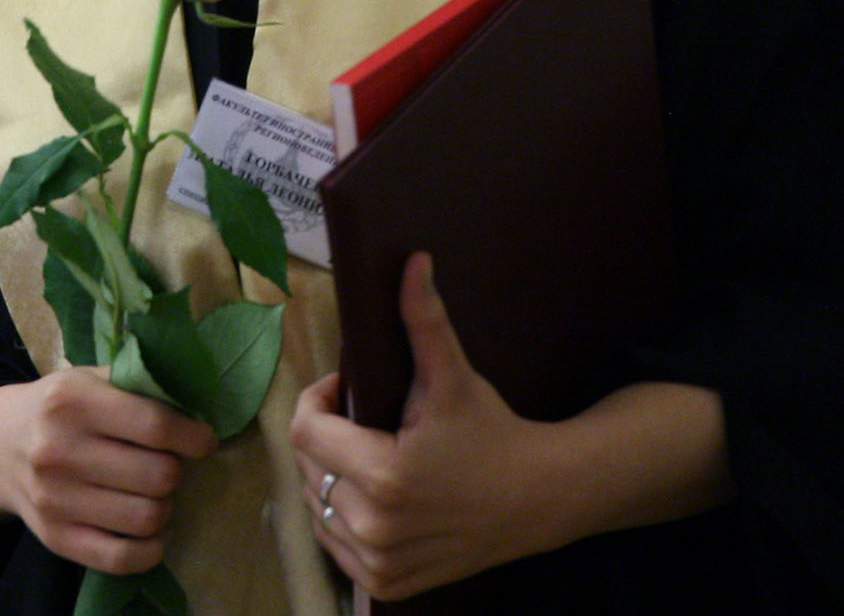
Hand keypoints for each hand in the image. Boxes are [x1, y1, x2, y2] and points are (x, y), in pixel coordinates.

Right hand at [0, 369, 217, 576]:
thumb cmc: (58, 408)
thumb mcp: (88, 379)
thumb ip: (137, 386)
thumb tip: (197, 408)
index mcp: (72, 401)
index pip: (154, 426)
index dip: (192, 436)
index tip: (204, 440)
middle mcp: (59, 450)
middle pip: (157, 476)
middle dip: (176, 471)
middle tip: (170, 464)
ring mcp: (55, 500)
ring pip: (146, 518)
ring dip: (165, 508)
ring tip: (157, 493)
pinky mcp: (56, 538)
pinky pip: (121, 559)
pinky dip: (150, 549)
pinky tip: (151, 530)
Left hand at [289, 254, 554, 599]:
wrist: (539, 499)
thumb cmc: (493, 433)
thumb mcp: (454, 376)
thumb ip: (424, 318)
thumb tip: (413, 260)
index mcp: (383, 476)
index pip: (304, 429)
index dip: (318, 401)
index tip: (346, 391)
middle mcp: (375, 526)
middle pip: (308, 466)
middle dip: (327, 436)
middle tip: (366, 422)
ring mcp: (378, 562)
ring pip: (317, 504)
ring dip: (331, 476)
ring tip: (370, 455)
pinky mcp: (385, 584)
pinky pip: (334, 541)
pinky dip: (343, 517)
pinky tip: (374, 495)